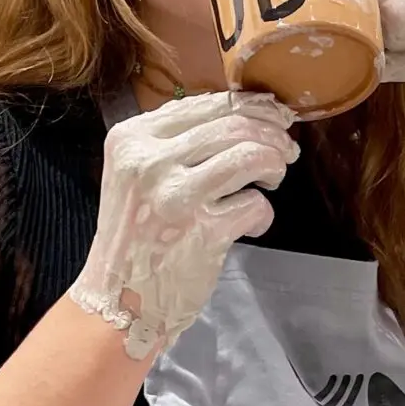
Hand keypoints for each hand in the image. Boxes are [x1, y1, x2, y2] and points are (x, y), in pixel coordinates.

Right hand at [71, 92, 296, 358]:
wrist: (117, 301)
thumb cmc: (136, 236)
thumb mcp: (138, 175)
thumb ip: (178, 142)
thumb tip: (246, 111)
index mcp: (131, 138)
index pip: (204, 104)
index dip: (250, 106)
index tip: (276, 117)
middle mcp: (149, 160)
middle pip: (233, 124)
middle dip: (273, 134)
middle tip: (286, 150)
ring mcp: (175, 195)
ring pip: (250, 154)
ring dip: (274, 164)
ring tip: (272, 178)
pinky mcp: (203, 231)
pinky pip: (256, 204)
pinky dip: (263, 213)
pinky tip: (251, 225)